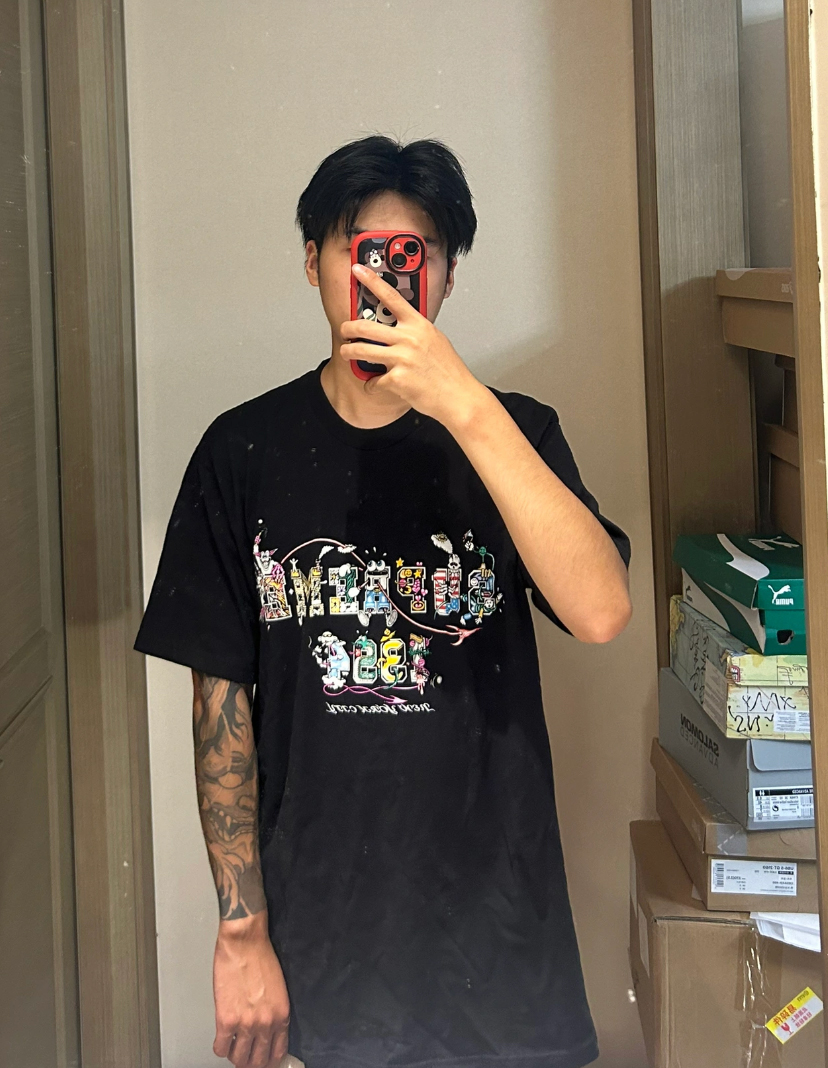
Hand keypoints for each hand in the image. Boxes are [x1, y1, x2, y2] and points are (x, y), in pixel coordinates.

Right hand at [212, 920, 290, 1067]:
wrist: (245, 942)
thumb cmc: (261, 957)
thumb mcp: (278, 989)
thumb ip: (274, 1012)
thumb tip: (266, 1030)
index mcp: (281, 1015)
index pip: (277, 1052)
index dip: (268, 1059)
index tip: (263, 1059)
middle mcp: (266, 1023)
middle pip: (258, 1061)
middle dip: (251, 1061)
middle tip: (245, 1056)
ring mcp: (246, 1024)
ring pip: (239, 1059)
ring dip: (235, 1056)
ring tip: (232, 1048)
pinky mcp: (226, 1020)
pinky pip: (221, 1048)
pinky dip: (220, 1047)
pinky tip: (221, 1039)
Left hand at [341, 262, 486, 428]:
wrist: (458, 396)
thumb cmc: (448, 371)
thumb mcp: (435, 340)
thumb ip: (415, 330)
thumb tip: (397, 325)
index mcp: (418, 325)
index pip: (391, 296)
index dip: (371, 281)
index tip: (357, 269)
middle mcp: (409, 338)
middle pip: (365, 326)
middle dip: (348, 328)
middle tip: (344, 330)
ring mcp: (402, 358)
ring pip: (361, 350)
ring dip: (348, 352)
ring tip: (347, 352)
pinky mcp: (397, 379)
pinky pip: (373, 381)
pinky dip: (371, 385)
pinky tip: (375, 385)